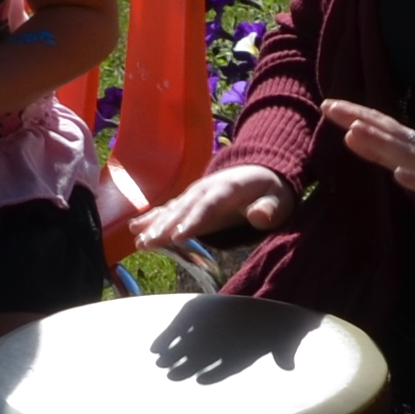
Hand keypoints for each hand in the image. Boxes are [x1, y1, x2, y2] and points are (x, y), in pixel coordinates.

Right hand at [133, 157, 293, 252]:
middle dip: (165, 226)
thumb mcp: (280, 199)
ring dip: (153, 225)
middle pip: (184, 209)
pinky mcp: (189, 201)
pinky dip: (152, 218)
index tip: (179, 236)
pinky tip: (134, 229)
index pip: (209, 206)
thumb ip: (270, 209)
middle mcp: (206, 189)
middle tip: (148, 243)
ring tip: (138, 240)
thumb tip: (260, 216)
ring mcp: (195, 194)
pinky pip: (168, 210)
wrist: (260, 171)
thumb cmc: (271, 191)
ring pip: (172, 210)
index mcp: (228, 189)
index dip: (194, 220)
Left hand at [320, 98, 414, 222]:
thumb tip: (349, 134)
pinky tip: (398, 174)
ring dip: (380, 141)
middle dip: (359, 119)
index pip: (381, 123)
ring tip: (354, 130)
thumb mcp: (406, 161)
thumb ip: (379, 152)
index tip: (328, 104)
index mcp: (412, 143)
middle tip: (330, 107)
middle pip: (387, 132)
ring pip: (404, 154)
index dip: (355, 112)